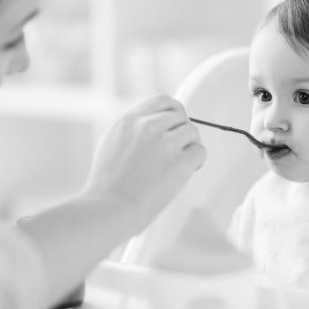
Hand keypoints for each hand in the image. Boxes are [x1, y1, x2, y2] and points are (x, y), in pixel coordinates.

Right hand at [84, 96, 204, 210]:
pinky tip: (182, 172)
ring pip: (193, 132)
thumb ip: (133, 128)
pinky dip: (196, 162)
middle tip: (174, 151)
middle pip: (181, 117)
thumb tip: (157, 122)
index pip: (163, 101)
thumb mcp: (112, 142)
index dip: (174, 112)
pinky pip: (200, 151)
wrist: (110, 206)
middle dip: (181, 133)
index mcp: (128, 121)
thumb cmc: (109, 183)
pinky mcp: (179, 161)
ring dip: (188, 147)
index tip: (175, 125)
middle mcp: (147, 127)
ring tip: (174, 164)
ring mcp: (164, 142)